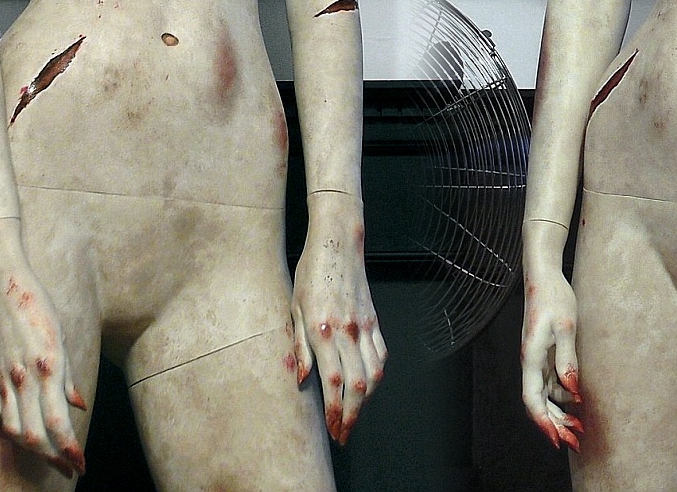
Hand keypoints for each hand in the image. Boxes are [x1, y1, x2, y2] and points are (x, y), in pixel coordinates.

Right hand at [0, 222, 85, 477]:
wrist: (1, 284)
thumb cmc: (38, 305)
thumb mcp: (61, 335)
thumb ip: (68, 376)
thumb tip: (77, 406)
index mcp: (47, 365)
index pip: (57, 422)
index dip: (68, 448)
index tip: (80, 464)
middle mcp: (23, 377)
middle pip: (32, 434)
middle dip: (52, 457)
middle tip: (68, 469)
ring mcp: (2, 378)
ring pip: (12, 429)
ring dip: (31, 449)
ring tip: (48, 457)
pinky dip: (10, 428)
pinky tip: (21, 434)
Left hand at [290, 193, 385, 444]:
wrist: (338, 242)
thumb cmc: (311, 272)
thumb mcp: (295, 308)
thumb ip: (299, 347)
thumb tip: (301, 380)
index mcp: (322, 329)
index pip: (333, 382)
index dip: (333, 411)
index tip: (332, 431)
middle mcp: (347, 330)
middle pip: (357, 385)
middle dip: (351, 415)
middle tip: (343, 434)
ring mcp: (364, 325)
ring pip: (374, 374)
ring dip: (365, 400)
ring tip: (353, 415)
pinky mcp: (374, 319)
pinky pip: (381, 355)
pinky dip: (376, 376)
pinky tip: (367, 385)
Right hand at [520, 267, 583, 451]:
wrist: (543, 274)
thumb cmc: (554, 297)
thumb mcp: (566, 327)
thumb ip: (567, 359)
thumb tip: (571, 391)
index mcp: (531, 357)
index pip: (533, 400)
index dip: (545, 423)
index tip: (559, 441)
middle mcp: (530, 361)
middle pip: (537, 402)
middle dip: (555, 424)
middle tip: (576, 440)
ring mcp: (536, 357)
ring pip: (543, 395)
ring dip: (559, 412)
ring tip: (579, 426)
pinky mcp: (543, 352)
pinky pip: (549, 382)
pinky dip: (561, 396)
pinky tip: (575, 401)